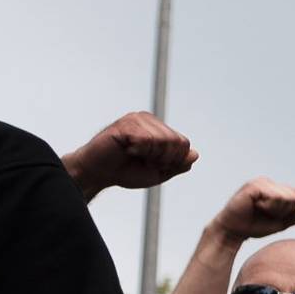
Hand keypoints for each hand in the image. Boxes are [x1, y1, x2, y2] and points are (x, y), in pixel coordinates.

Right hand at [63, 112, 194, 196]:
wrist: (100, 173)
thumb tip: (194, 154)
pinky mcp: (125, 123)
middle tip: (143, 160)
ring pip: (162, 140)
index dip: (173, 161)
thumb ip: (178, 164)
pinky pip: (146, 138)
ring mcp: (137, 119)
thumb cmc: (127, 171)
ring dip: (150, 155)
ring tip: (133, 154)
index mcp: (159, 130)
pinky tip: (127, 150)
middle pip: (176, 142)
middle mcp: (150, 121)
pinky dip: (139, 150)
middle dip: (163, 159)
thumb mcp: (159, 172)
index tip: (154, 165)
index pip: (183, 144)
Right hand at [210, 177, 294, 244]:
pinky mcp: (254, 185)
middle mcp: (269, 182)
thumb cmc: (255, 225)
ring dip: (275, 210)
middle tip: (265, 213)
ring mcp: (261, 182)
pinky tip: (255, 206)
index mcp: (275, 188)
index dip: (289, 209)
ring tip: (259, 209)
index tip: (273, 214)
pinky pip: (275, 197)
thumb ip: (294, 217)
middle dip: (283, 210)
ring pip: (287, 197)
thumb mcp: (280, 223)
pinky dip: (268, 207)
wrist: (234, 231)